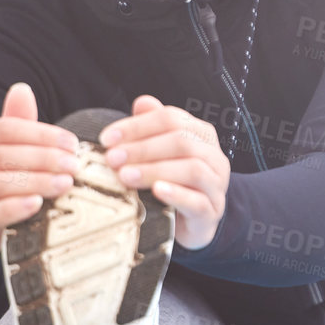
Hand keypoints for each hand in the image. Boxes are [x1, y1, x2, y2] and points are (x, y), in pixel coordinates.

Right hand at [0, 81, 80, 261]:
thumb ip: (13, 124)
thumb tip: (22, 88)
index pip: (3, 129)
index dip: (40, 134)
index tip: (72, 143)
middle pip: (2, 155)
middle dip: (43, 158)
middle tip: (74, 164)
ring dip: (37, 182)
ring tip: (66, 183)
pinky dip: (17, 207)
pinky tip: (39, 203)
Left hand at [98, 95, 229, 249]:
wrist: (192, 222)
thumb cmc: (175, 183)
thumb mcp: (161, 153)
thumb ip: (153, 126)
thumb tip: (141, 103)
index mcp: (201, 134)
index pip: (171, 119)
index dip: (137, 125)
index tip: (107, 138)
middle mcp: (213, 156)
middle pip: (181, 141)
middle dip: (142, 148)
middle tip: (113, 158)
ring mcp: (216, 184)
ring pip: (192, 169)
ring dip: (154, 170)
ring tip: (126, 176)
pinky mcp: (212, 211)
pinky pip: (197, 201)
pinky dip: (175, 194)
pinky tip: (155, 191)